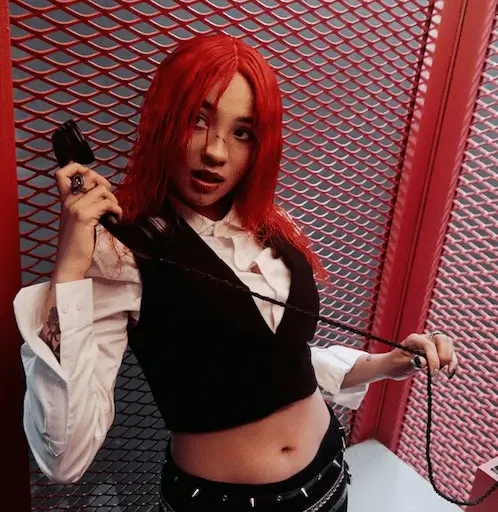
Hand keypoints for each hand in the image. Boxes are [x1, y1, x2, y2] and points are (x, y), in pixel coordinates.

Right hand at [53, 163, 122, 279]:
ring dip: (114, 199)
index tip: (95, 182)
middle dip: (105, 184)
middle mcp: (68, 201)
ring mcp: (75, 208)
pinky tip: (117, 218)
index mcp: (65, 200)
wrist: (69, 263)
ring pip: (102, 189)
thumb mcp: (80, 221)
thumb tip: (104, 196)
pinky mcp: (84, 217)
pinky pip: (107, 203)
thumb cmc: (77, 245)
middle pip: (90, 176)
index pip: (63, 172)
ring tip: (115, 212)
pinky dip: (117, 209)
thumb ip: (87, 206)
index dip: (80, 168)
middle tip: (110, 200)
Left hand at [385, 332, 458, 381]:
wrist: (393, 365)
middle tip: (438, 371)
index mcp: (413, 339)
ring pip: (449, 344)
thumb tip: (423, 361)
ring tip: (443, 371)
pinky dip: (453, 362)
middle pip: (443, 339)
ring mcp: (432, 343)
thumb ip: (412, 362)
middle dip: (444, 356)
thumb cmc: (395, 364)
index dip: (433, 359)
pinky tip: (450, 372)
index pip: (429, 345)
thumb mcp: (400, 365)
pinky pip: (450, 353)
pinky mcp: (437, 350)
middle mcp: (424, 338)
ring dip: (450, 359)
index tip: (434, 374)